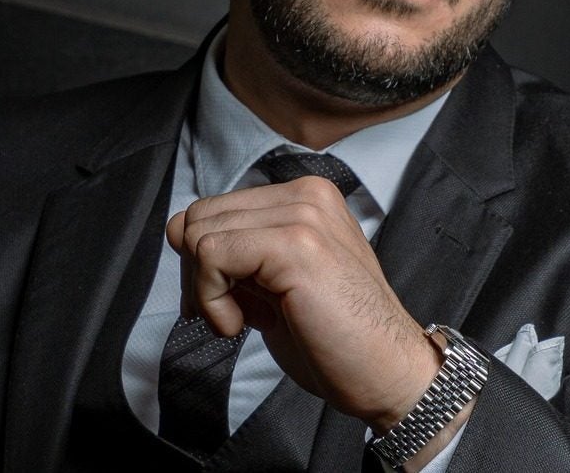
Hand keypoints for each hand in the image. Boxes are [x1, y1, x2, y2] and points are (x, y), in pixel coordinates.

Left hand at [165, 175, 440, 430]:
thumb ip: (238, 255)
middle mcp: (305, 195)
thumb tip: (178, 233)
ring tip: (238, 320)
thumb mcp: (276, 284)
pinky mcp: (296, 245)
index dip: (202, 262)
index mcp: (304, 198)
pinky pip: (211, 254)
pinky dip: (211, 298)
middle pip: (200, 217)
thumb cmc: (337, 338)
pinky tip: (240, 325)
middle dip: (196, 274)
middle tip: (226, 315)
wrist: (390, 374)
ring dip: (204, 290)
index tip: (221, 303)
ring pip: (200, 233)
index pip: (214, 208)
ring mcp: (304, 215)